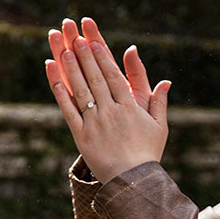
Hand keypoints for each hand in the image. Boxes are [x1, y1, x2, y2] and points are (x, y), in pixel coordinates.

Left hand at [45, 17, 170, 182]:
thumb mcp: (159, 126)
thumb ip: (159, 102)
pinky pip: (69, 112)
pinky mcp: (81, 136)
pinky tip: (54, 79)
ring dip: (72, 69)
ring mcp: (95, 123)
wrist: (132, 181)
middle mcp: (111, 112)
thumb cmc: (147, 153)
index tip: (94, 41)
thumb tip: (165, 81)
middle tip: (76, 37)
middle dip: (86, 56)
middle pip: (96, 78)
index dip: (103, 57)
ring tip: (64, 51)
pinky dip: (61, 95)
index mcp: (129, 107)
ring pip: (82, 91)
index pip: (114, 76)